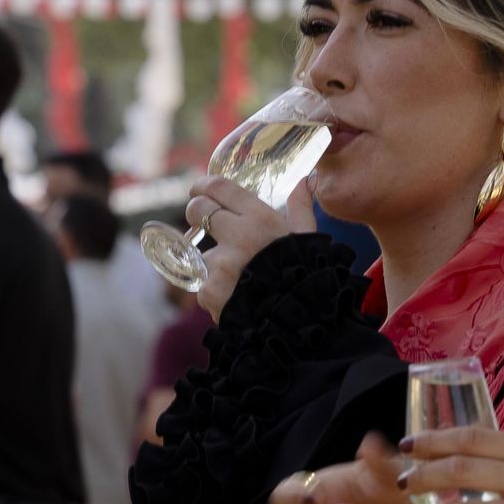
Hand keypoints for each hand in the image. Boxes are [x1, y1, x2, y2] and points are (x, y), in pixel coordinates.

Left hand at [185, 176, 316, 321]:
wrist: (295, 321)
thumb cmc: (305, 276)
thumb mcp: (307, 239)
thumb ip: (301, 207)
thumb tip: (304, 181)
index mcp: (260, 220)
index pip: (220, 188)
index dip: (204, 185)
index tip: (199, 189)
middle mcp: (237, 237)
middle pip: (198, 211)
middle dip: (196, 212)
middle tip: (202, 220)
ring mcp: (220, 264)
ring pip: (201, 253)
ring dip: (213, 263)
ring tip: (238, 279)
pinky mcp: (209, 290)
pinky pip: (203, 284)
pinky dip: (214, 290)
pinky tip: (235, 297)